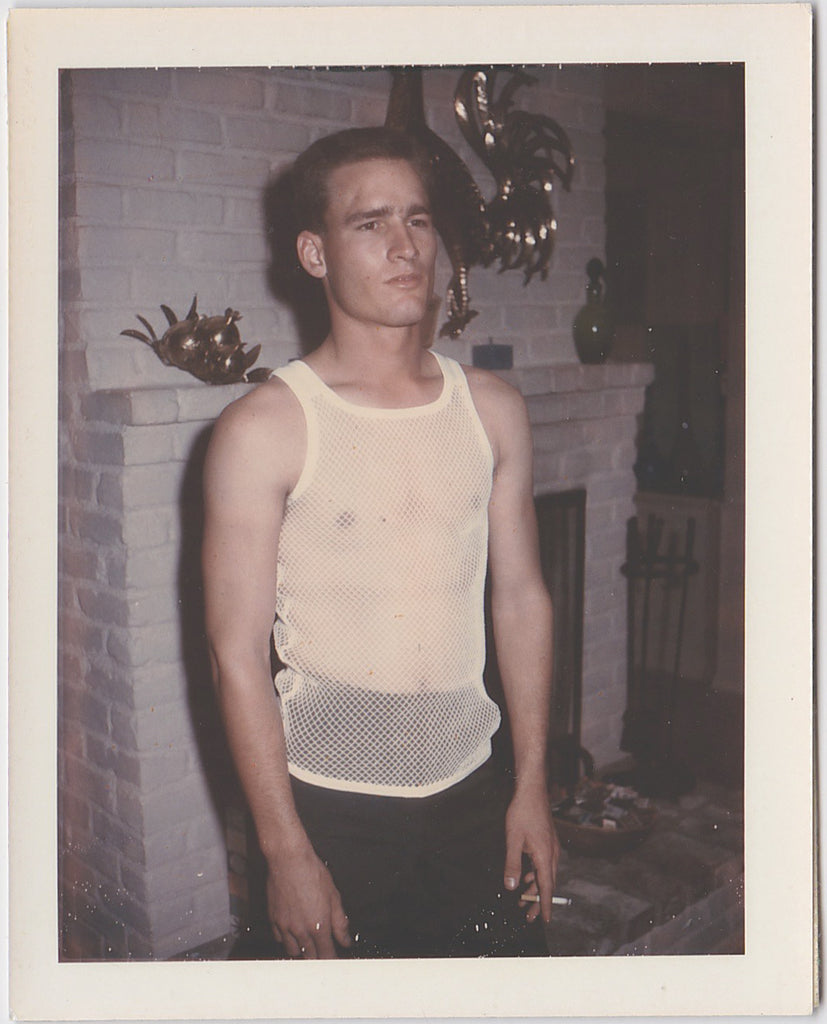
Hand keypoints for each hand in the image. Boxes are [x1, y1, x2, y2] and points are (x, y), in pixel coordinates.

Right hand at [266, 846, 351, 957]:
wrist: (289, 860)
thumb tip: (345, 940)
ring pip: (293, 951)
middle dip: (317, 958)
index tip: (334, 960)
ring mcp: (285, 926)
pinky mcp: (273, 919)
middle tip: (322, 953)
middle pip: (309, 957)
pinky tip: (292, 933)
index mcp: (319, 926)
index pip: (326, 955)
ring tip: (308, 945)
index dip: (331, 960)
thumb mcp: (334, 896)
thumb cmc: (312, 873)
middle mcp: (301, 930)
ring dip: (302, 951)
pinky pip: (279, 939)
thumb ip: (340, 922)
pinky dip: (286, 940)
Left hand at [503, 782, 559, 923]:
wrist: (532, 790)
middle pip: (547, 883)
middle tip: (529, 916)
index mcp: (545, 856)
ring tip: (524, 900)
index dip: (545, 905)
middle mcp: (552, 854)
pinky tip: (526, 877)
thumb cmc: (522, 812)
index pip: (547, 887)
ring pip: (546, 874)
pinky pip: (544, 864)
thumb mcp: (513, 840)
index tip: (544, 920)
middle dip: (538, 901)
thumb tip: (511, 887)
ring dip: (535, 887)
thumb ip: (512, 864)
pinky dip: (536, 874)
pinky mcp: (548, 841)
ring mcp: (552, 847)